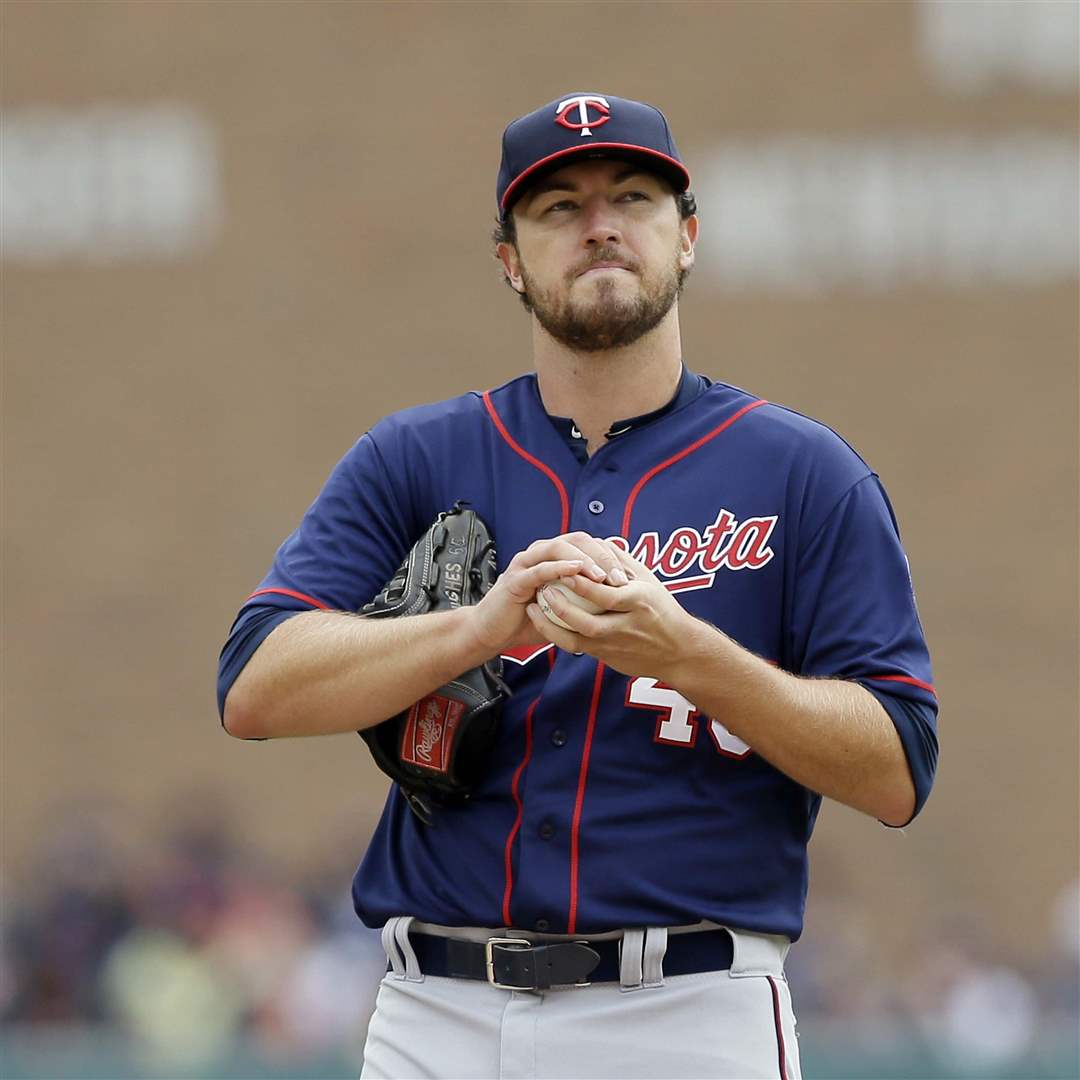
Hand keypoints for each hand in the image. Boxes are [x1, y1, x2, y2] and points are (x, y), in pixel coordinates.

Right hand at [467, 532, 631, 654]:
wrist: (494, 632)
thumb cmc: (530, 620)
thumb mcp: (565, 609)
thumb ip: (586, 600)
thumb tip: (621, 604)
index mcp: (555, 557)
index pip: (589, 545)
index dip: (610, 557)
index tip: (630, 578)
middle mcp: (541, 553)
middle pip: (577, 540)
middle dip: (602, 555)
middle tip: (620, 576)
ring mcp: (527, 562)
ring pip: (559, 547)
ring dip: (583, 559)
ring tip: (601, 575)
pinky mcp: (516, 577)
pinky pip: (540, 568)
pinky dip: (559, 567)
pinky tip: (575, 572)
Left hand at [525, 545, 694, 678]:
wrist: (679, 652)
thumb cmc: (664, 610)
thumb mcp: (649, 581)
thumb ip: (622, 562)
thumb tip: (598, 543)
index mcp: (640, 602)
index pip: (607, 594)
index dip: (582, 584)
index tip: (563, 569)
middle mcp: (627, 626)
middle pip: (590, 622)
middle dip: (563, 608)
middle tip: (543, 591)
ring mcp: (616, 645)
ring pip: (578, 640)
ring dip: (552, 626)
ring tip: (533, 609)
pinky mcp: (608, 658)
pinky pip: (577, 648)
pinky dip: (557, 637)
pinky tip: (543, 624)